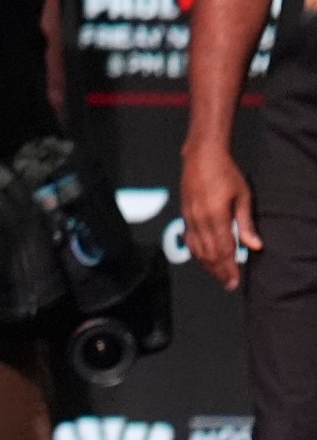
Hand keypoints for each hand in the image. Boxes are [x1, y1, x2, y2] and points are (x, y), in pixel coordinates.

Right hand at [182, 141, 261, 290]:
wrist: (201, 156)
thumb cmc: (225, 173)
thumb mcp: (243, 196)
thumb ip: (246, 223)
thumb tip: (254, 246)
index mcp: (215, 215)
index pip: (224, 249)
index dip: (230, 267)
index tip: (235, 281)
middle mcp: (199, 219)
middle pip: (209, 252)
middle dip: (219, 271)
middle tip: (229, 284)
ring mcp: (189, 217)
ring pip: (197, 248)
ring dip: (208, 265)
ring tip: (218, 275)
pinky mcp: (185, 213)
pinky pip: (189, 238)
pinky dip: (197, 252)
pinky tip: (203, 258)